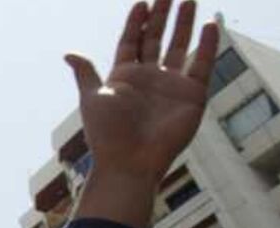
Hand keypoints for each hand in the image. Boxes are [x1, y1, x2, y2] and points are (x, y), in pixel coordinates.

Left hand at [66, 0, 217, 227]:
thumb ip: (85, 73)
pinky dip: (208, 46)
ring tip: (189, 0)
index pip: (131, 42)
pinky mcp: (191, 96)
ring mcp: (170, 86)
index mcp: (123, 77)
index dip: (136, 23)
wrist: (130, 161)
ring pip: (179, 47)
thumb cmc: (106, 133)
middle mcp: (148, 78)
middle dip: (162, 16)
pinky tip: (210, 26)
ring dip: (184, 24)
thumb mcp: (92, 98)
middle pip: (156, 39)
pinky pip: (202, 65)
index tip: (141, 3)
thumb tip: (69, 53)